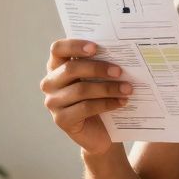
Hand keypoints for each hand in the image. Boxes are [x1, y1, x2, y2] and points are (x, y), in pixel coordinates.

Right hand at [40, 39, 132, 155]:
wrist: (100, 132)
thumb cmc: (99, 98)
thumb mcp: (98, 79)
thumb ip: (100, 64)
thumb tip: (120, 53)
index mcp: (56, 66)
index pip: (58, 49)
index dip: (74, 46)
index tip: (95, 47)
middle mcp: (50, 83)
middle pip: (70, 69)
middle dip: (97, 68)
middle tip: (120, 71)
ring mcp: (53, 102)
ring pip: (81, 89)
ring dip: (107, 88)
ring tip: (127, 88)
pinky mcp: (61, 120)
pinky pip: (86, 108)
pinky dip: (106, 104)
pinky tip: (121, 102)